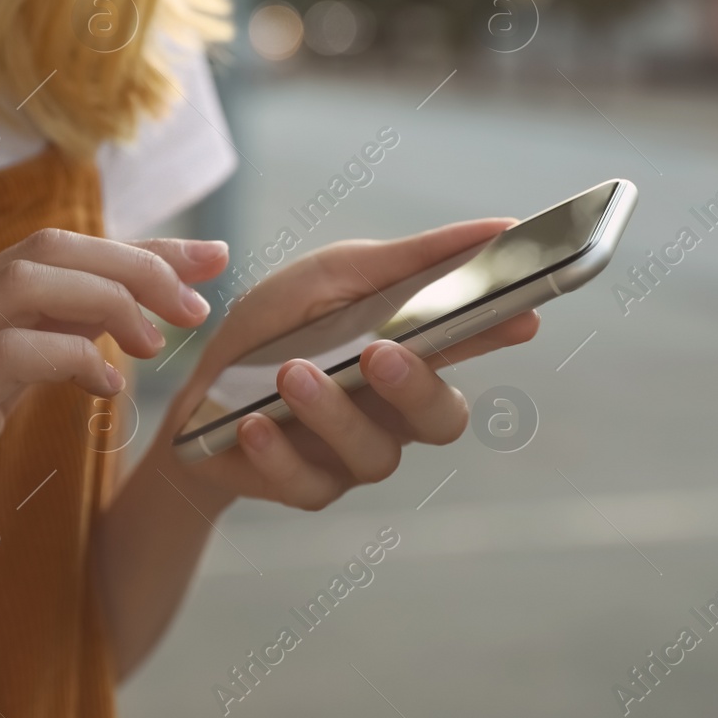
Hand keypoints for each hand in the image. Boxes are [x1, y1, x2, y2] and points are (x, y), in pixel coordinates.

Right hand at [0, 228, 229, 603]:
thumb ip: (36, 345)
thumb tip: (113, 312)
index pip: (54, 249)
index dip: (138, 249)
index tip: (204, 260)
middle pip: (48, 248)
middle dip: (137, 263)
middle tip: (198, 301)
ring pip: (29, 282)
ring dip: (110, 301)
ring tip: (159, 342)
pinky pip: (13, 353)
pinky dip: (75, 359)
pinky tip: (109, 392)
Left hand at [162, 219, 538, 511]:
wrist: (195, 393)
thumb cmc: (278, 328)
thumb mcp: (336, 275)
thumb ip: (412, 261)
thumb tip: (500, 229)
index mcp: (412, 352)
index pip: (473, 343)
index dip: (501, 331)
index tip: (522, 315)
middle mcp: (395, 411)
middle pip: (441, 418)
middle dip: (416, 387)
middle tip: (380, 353)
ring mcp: (355, 455)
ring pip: (376, 455)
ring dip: (332, 411)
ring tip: (291, 374)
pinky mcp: (308, 488)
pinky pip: (310, 485)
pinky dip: (280, 453)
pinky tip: (255, 423)